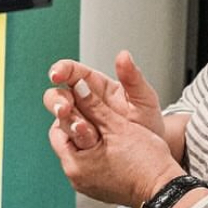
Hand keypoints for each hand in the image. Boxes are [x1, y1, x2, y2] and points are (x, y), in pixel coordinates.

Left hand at [45, 64, 182, 206]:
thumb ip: (94, 105)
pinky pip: (91, 166)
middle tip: (92, 113)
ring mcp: (88, 185)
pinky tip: (111, 145)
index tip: (80, 103)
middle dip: (78, 125)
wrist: (165, 190)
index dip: (69, 113)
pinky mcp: (100, 189)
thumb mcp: (117, 126)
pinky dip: (97, 154)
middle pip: (67, 142)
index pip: (58, 131)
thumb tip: (79, 87)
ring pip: (79, 153)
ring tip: (104, 129)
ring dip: (89, 139)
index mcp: (75, 164)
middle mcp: (76, 178)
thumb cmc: (145, 162)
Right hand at [46, 52, 164, 144]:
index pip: (72, 71)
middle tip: (64, 109)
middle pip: (57, 95)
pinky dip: (71, 140)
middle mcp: (82, 102)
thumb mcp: (145, 98)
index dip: (60, 70)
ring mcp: (79, 122)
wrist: (150, 152)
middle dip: (56, 101)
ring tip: (81, 129)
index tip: (56, 75)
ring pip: (59, 118)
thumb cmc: (147, 122)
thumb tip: (123, 55)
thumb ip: (133, 78)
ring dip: (66, 122)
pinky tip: (84, 143)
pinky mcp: (77, 141)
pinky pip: (66, 139)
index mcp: (96, 85)